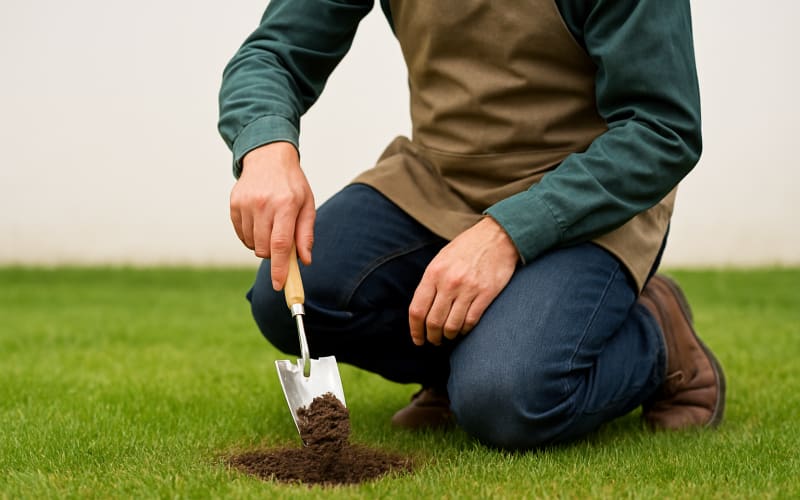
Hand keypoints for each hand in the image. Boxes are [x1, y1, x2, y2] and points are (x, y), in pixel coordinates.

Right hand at [229, 142, 314, 289]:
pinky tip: (258, 220)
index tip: (279, 285)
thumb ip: (305, 234)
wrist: (268, 157)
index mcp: (286, 205)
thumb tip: (304, 260)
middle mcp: (264, 204)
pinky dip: (250, 236)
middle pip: (265, 248)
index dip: (279, 268)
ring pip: (252, 243)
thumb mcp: (307, 205)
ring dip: (262, 243)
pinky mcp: (234, 204)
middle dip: (274, 254)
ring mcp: (246, 204)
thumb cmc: (292, 184)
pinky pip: (241, 234)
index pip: (281, 244)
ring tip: (270, 224)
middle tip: (281, 241)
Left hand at [408, 217, 518, 345]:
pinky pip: (471, 321)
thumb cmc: (467, 247)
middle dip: (432, 337)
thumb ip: (431, 282)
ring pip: (452, 326)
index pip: (417, 310)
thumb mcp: (441, 259)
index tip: (418, 339)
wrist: (497, 236)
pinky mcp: (486, 294)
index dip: (415, 330)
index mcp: (434, 273)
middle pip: (433, 322)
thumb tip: (422, 309)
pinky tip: (463, 329)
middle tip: (434, 341)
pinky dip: (465, 330)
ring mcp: (468, 289)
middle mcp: (449, 283)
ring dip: (448, 336)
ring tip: (448, 336)